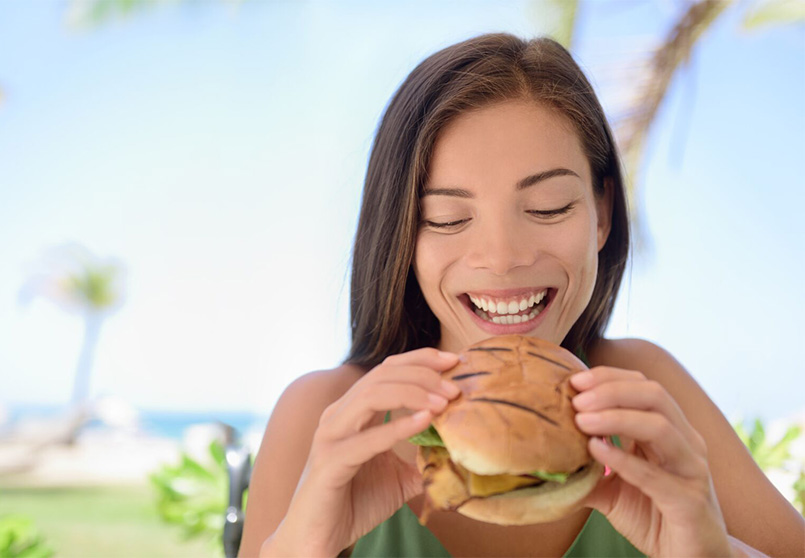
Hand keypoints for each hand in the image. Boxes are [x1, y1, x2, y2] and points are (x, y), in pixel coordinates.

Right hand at [275, 348, 460, 556]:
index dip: (420, 359)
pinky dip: (397, 427)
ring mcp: (331, 435)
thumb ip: (423, 458)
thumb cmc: (356, 502)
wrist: (319, 538)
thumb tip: (459, 449)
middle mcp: (339, 415)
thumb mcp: (399, 475)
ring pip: (371, 395)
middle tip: (454, 388)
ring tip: (443, 404)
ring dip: (413, 394)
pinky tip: (424, 422)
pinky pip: (365, 439)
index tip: (454, 361)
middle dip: (423, 375)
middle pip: (382, 374)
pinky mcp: (330, 462)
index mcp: (354, 411)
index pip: (387, 368)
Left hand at [570, 367, 731, 556]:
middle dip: (611, 390)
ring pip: (660, 426)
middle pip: (654, 395)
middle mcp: (685, 442)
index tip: (575, 381)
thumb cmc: (653, 517)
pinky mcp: (690, 502)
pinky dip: (625, 459)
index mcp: (669, 431)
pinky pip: (657, 475)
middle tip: (576, 400)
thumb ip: (586, 469)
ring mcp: (691, 469)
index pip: (642, 387)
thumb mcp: (612, 489)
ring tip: (582, 420)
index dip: (609, 378)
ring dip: (616, 417)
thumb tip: (546, 455)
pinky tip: (597, 451)